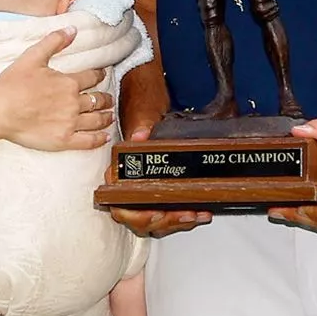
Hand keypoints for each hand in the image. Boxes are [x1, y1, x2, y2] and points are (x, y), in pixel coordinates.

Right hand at [0, 26, 113, 151]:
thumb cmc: (13, 84)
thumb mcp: (33, 56)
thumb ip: (54, 41)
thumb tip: (72, 29)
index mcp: (68, 83)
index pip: (91, 77)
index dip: (99, 75)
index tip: (102, 75)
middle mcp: (73, 102)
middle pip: (97, 99)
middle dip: (105, 98)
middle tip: (109, 99)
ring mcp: (70, 122)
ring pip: (96, 119)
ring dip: (106, 117)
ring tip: (110, 116)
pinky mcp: (64, 140)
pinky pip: (88, 141)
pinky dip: (99, 139)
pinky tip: (105, 136)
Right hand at [106, 98, 212, 238]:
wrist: (147, 94)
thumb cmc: (141, 105)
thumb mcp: (143, 113)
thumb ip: (142, 124)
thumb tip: (140, 135)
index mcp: (118, 168)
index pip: (118, 201)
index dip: (135, 213)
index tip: (155, 212)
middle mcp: (127, 182)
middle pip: (138, 216)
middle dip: (163, 221)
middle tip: (184, 215)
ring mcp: (142, 187)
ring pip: (153, 218)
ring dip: (175, 221)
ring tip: (196, 214)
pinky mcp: (157, 187)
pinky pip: (164, 210)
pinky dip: (180, 215)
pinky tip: (198, 212)